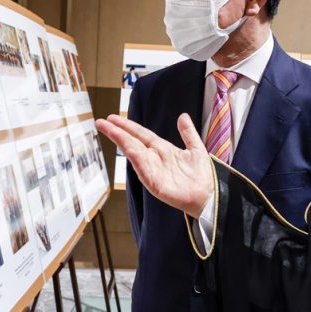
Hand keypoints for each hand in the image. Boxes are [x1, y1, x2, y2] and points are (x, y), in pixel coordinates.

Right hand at [96, 114, 211, 218]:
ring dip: (122, 141)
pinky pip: (144, 170)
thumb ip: (188, 132)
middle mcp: (155, 158)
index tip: (113, 118)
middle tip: (101, 122)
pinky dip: (137, 160)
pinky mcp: (156, 184)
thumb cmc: (202, 176)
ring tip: (109, 130)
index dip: (127, 125)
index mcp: (163, 149)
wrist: (209, 195)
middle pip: (132, 141)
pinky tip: (129, 150)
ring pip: (134, 152)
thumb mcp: (196, 148)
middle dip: (117, 131)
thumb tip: (183, 116)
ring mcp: (154, 171)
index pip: (141, 134)